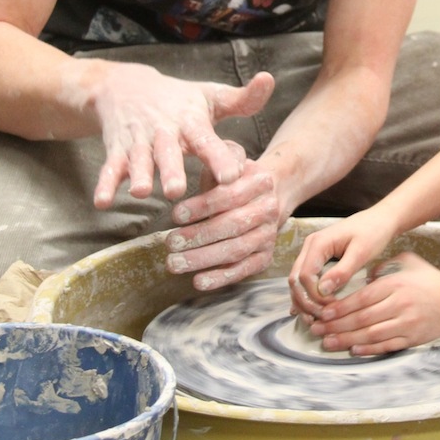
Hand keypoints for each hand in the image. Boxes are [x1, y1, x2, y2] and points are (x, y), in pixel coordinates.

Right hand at [85, 64, 272, 207]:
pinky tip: (102, 201)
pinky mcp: (116, 150)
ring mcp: (138, 142)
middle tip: (178, 191)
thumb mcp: (210, 96)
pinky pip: (110, 168)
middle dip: (172, 171)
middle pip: (168, 153)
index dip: (219, 157)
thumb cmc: (178, 99)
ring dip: (140, 176)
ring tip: (142, 193)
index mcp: (191, 122)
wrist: (124, 86)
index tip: (232, 175)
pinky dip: (105, 184)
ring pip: (138, 161)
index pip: (207, 140)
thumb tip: (268, 80)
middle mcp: (164, 132)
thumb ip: (242, 99)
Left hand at [164, 148, 285, 290]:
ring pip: (236, 250)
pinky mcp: (265, 256)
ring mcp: (269, 234)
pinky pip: (244, 270)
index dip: (202, 206)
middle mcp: (269, 209)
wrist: (270, 194)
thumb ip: (216, 157)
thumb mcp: (228, 159)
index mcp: (260, 181)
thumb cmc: (236, 177)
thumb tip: (203, 162)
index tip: (175, 214)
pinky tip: (198, 281)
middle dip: (198, 236)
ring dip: (203, 259)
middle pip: (233, 226)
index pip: (231, 195)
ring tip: (174, 263)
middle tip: (169, 243)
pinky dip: (221, 278)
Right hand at [288, 208, 401, 317]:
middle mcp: (310, 246)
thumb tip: (322, 290)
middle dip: (305, 301)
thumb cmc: (374, 233)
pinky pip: (305, 278)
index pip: (305, 276)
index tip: (331, 308)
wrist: (380, 219)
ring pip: (297, 280)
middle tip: (319, 319)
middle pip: (295, 279)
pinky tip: (308, 310)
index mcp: (319, 243)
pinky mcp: (317, 257)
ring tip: (313, 320)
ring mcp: (311, 251)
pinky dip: (305, 294)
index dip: (315, 296)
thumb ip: (342, 271)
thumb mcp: (361, 252)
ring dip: (303, 300)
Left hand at [303, 252, 439, 355]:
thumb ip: (386, 266)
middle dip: (336, 325)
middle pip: (362, 318)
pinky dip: (368, 349)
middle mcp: (400, 305)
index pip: (362, 298)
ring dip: (346, 340)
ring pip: (371, 334)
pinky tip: (353, 350)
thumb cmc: (432, 281)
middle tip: (316, 329)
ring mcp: (407, 324)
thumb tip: (364, 275)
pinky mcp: (413, 339)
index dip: (340, 307)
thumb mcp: (410, 263)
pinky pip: (386, 346)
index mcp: (396, 285)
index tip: (322, 312)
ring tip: (328, 342)